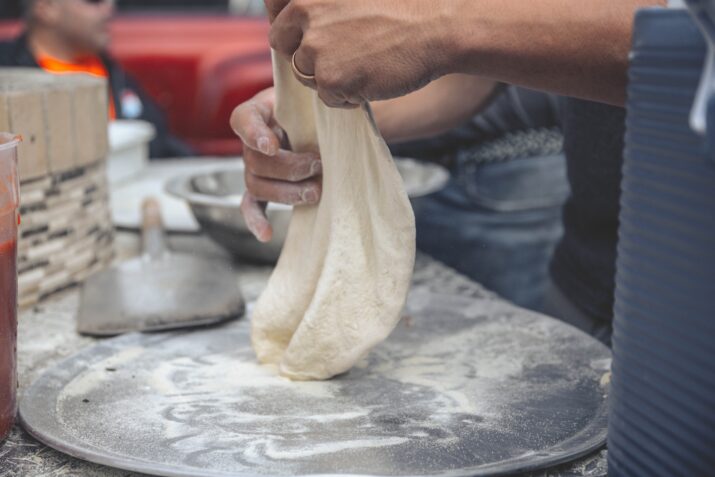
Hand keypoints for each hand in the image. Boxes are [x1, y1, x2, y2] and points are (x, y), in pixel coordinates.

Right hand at [230, 87, 322, 241]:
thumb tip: (335, 101)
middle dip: (289, 168)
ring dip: (286, 193)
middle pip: (255, 161)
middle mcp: (251, 142)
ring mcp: (253, 167)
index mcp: (258, 112)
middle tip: (318, 165)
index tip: (272, 145)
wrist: (320, 124)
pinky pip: (251, 206)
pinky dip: (257, 220)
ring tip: (315, 192)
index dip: (255, 134)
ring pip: (257, 186)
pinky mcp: (262, 188)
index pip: (244, 120)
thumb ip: (315, 99)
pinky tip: (266, 234)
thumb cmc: (315, 106)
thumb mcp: (313, 96)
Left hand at [266, 0, 457, 106]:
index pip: (273, 8)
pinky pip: (326, 96)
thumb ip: (322, 4)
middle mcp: (303, 11)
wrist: (438, 26)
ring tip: (363, 63)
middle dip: (303, 51)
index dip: (290, 24)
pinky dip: (346, 95)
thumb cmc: (404, 4)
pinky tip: (370, 78)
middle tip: (338, 52)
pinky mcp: (329, 77)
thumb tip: (302, 22)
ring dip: (327, 75)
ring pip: (303, 72)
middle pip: (282, 43)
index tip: (307, 30)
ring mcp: (315, 46)